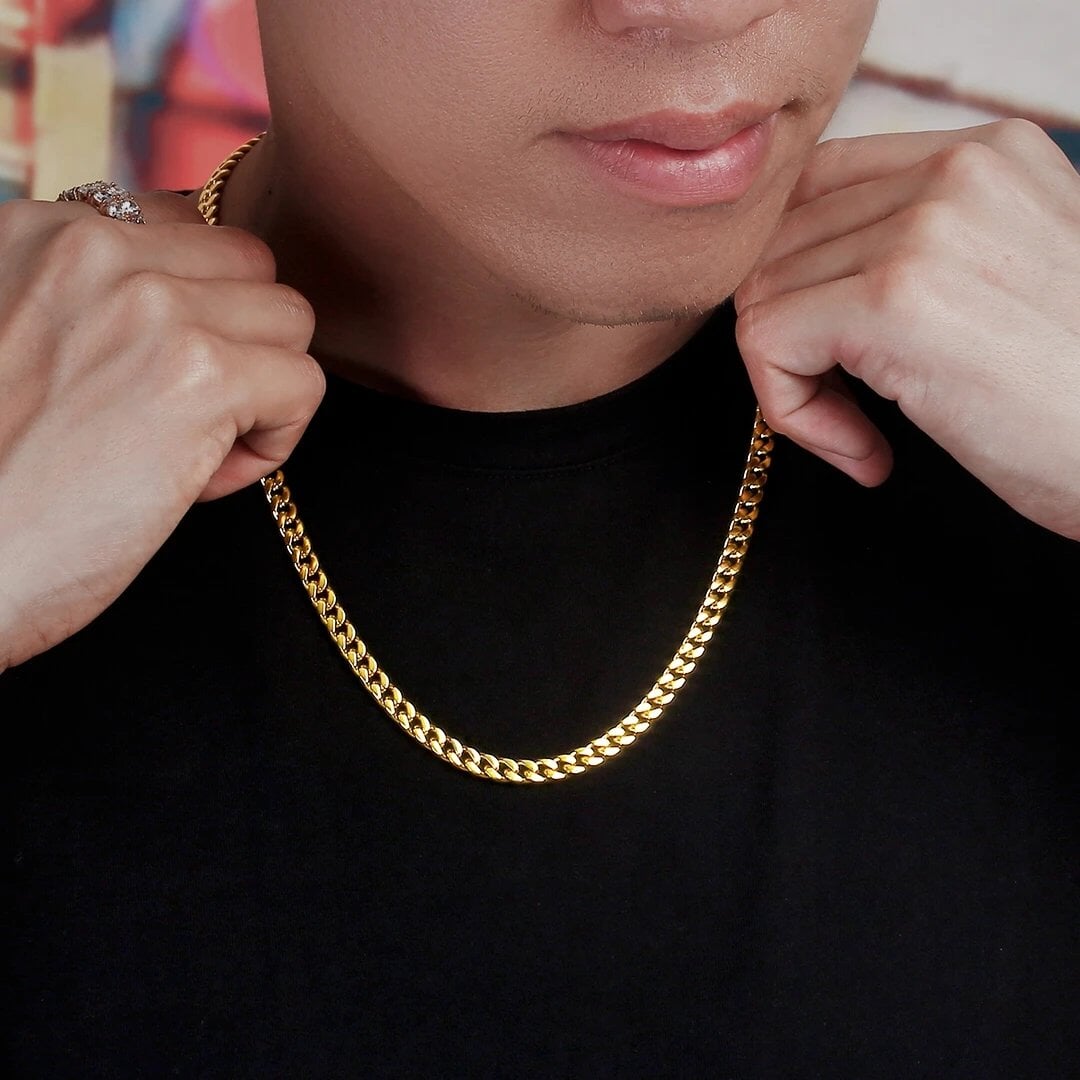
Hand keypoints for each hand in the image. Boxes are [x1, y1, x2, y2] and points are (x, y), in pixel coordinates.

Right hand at [0, 191, 323, 669]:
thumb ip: (89, 301)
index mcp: (37, 230)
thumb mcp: (16, 343)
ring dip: (259, 390)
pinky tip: (200, 484)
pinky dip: (273, 443)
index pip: (184, 226)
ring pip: (289, 319)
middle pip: (250, 263)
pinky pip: (304, 384)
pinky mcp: (197, 375)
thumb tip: (198, 305)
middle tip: (177, 417)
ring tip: (185, 452)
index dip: (196, 305)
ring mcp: (148, 305)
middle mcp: (90, 247)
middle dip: (238, 341)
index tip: (149, 375)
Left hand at [732, 118, 1079, 540]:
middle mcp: (956, 171)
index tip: (836, 350)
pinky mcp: (893, 301)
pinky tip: (865, 452)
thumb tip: (814, 271)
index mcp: (989, 155)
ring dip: (793, 381)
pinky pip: (766, 343)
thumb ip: (927, 248)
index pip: (821, 185)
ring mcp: (924, 231)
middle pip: (781, 241)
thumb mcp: (1014, 279)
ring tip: (862, 433)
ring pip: (763, 293)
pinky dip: (793, 411)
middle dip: (789, 333)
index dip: (798, 274)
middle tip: (846, 404)